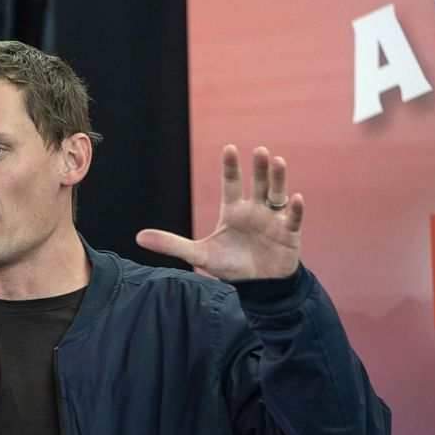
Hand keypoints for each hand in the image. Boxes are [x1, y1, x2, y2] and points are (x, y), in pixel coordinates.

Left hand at [136, 145, 302, 279]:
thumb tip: (138, 237)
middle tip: (259, 150)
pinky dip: (295, 209)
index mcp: (233, 211)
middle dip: (258, 168)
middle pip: (256, 184)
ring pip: (276, 194)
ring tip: (277, 161)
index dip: (230, 167)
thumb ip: (171, 244)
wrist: (257, 286)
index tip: (229, 148)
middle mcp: (254, 211)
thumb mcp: (198, 255)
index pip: (231, 184)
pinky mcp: (288, 235)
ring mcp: (273, 221)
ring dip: (277, 178)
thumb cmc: (231, 266)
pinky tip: (295, 198)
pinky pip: (293, 219)